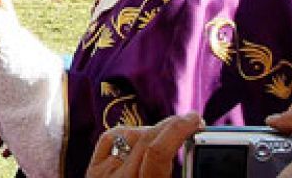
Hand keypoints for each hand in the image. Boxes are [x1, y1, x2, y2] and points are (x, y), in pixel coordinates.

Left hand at [86, 113, 202, 177]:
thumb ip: (181, 173)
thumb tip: (198, 154)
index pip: (158, 151)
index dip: (179, 130)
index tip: (195, 120)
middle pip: (146, 138)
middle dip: (171, 125)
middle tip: (189, 121)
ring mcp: (101, 173)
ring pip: (130, 135)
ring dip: (151, 130)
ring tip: (167, 136)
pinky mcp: (93, 170)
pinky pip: (110, 138)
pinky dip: (127, 133)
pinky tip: (140, 137)